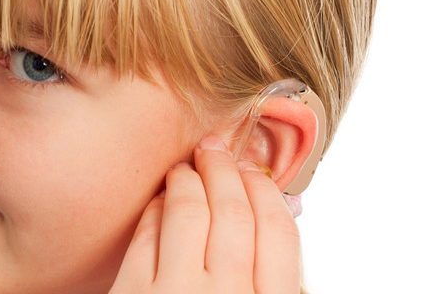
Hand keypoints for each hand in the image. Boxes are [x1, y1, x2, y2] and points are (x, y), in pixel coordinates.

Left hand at [109, 136, 300, 293]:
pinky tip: (159, 202)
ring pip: (187, 212)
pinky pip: (146, 236)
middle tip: (213, 148)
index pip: (277, 229)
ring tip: (185, 168)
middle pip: (232, 211)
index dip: (263, 189)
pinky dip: (155, 210)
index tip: (251, 169)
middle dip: (223, 169)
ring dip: (187, 179)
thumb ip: (269, 275)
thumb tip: (276, 208)